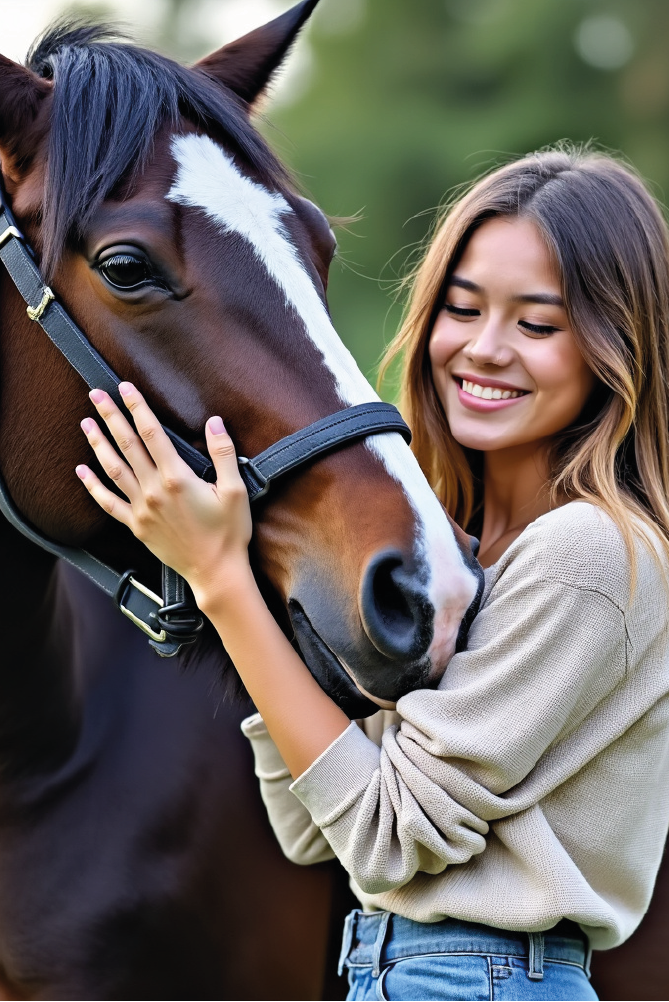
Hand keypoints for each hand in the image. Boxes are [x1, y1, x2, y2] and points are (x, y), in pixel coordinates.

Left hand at [75, 382, 252, 598]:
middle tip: (95, 394)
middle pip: (127, 445)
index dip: (137, 407)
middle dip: (111, 416)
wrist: (215, 572)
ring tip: (85, 423)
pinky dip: (93, 486)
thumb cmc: (229, 532)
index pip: (152, 433)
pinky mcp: (137, 526)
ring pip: (113, 469)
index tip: (125, 387)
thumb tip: (214, 422)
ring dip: (98, 444)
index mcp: (177, 478)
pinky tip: (82, 471)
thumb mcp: (236, 490)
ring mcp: (142, 509)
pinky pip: (108, 503)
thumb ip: (223, 454)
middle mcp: (154, 491)